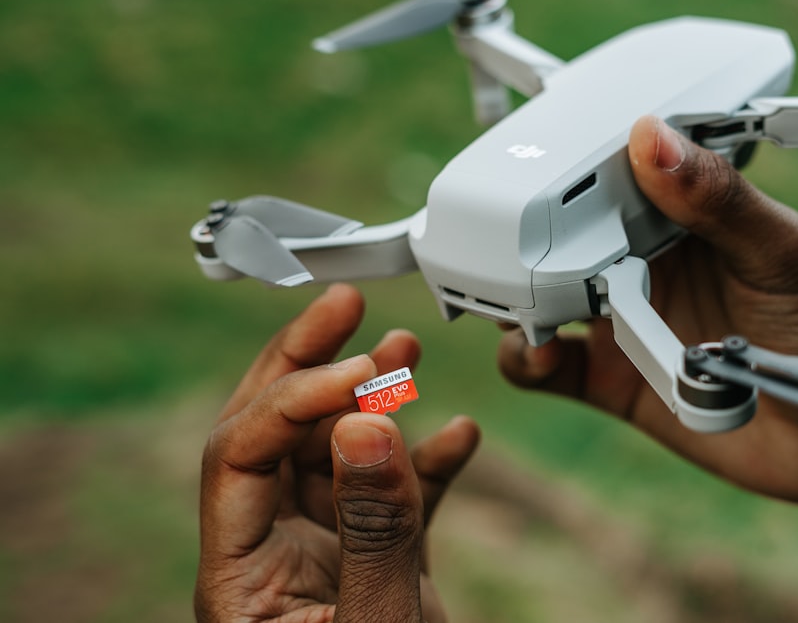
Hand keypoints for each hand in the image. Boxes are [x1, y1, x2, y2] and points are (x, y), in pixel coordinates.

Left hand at [196, 284, 479, 621]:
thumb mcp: (378, 622)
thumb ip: (373, 530)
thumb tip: (367, 423)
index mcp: (240, 574)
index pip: (240, 454)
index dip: (296, 397)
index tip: (361, 369)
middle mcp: (270, 553)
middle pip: (272, 433)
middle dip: (310, 360)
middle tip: (346, 303)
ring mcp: (321, 555)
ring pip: (333, 451)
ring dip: (371, 397)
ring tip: (405, 347)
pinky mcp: (373, 563)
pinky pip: (392, 495)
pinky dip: (427, 461)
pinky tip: (459, 434)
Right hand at [499, 116, 797, 519]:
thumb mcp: (781, 254)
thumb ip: (718, 200)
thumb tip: (651, 137)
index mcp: (679, 219)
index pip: (606, 181)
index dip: (563, 173)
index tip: (524, 166)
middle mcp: (642, 266)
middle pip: (558, 241)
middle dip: (522, 239)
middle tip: (498, 243)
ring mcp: (624, 323)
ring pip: (540, 301)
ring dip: (515, 298)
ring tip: (514, 302)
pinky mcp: (612, 381)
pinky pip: (548, 367)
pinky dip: (526, 360)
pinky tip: (539, 354)